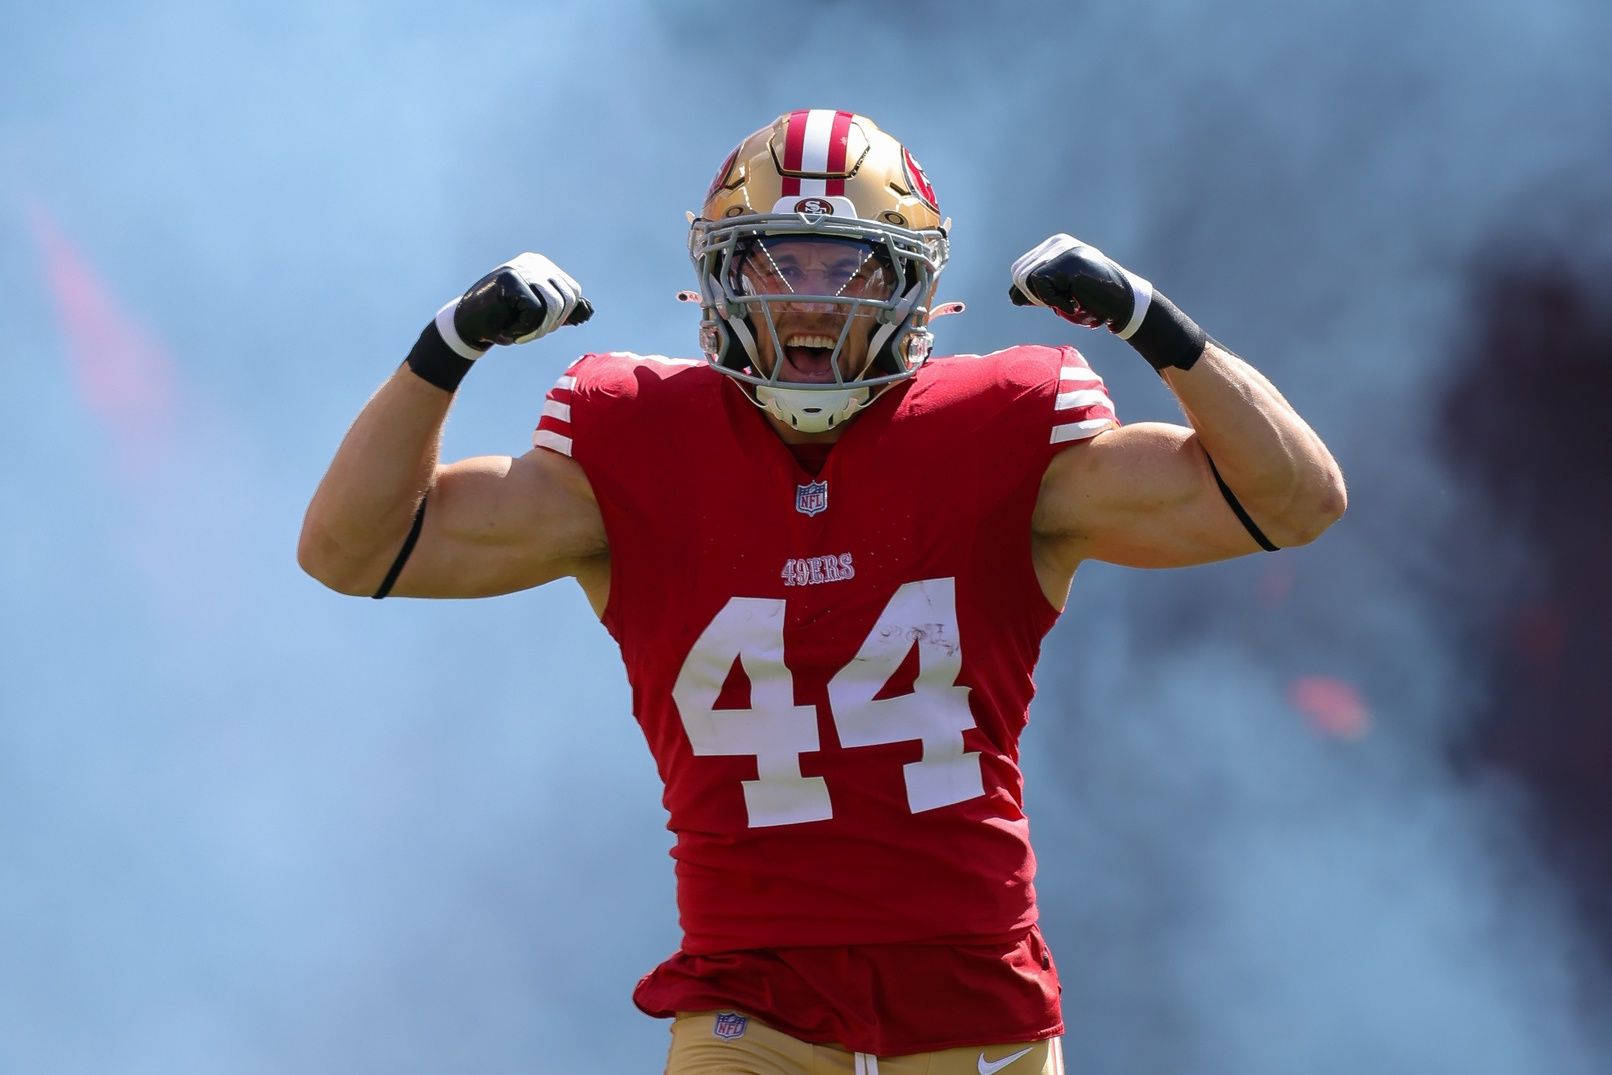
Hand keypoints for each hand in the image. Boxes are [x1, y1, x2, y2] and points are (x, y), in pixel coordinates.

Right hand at [450, 253, 592, 350]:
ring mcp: (522, 268)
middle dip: (552, 324)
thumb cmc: (504, 320)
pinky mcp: (510, 278)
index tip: (538, 325)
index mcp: (543, 266)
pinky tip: (509, 329)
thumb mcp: (540, 316)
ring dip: (539, 329)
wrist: (468, 325)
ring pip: (553, 305)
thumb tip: (588, 311)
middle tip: (528, 333)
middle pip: (567, 298)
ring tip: (519, 332)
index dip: (562, 317)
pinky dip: (525, 329)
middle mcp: (534, 262)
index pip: (573, 292)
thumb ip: (563, 312)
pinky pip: (535, 311)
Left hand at [1008, 234, 1151, 337]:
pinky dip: (1054, 301)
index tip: (1054, 298)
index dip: (1029, 291)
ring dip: (1044, 299)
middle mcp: (1057, 243)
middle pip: (1019, 274)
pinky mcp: (1068, 261)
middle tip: (1061, 301)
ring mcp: (1064, 250)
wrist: (1123, 303)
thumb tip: (1013, 296)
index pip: (1020, 268)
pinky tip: (1074, 300)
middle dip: (1033, 296)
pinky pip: (1040, 284)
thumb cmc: (1093, 299)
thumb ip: (1036, 290)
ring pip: (1026, 279)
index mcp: (1054, 245)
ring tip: (1070, 298)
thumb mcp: (1059, 292)